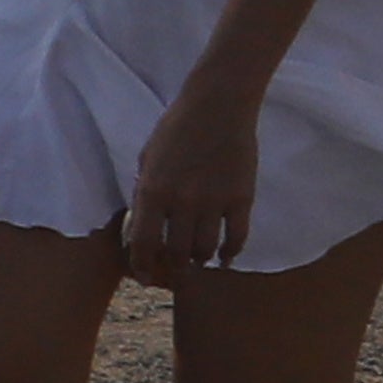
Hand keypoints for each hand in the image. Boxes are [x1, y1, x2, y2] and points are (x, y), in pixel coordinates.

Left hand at [120, 79, 259, 278]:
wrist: (218, 105)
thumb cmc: (177, 128)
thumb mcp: (147, 158)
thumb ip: (144, 192)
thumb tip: (141, 225)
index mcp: (152, 190)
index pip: (143, 243)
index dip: (141, 266)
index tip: (145, 278)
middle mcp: (181, 201)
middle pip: (177, 253)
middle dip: (174, 268)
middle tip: (176, 270)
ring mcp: (213, 201)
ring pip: (206, 250)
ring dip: (200, 260)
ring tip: (198, 260)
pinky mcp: (241, 198)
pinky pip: (237, 238)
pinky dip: (231, 253)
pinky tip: (225, 257)